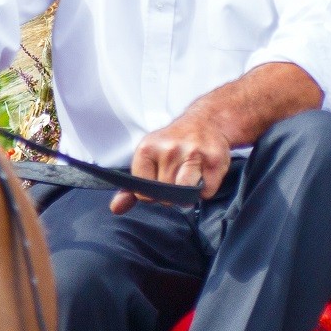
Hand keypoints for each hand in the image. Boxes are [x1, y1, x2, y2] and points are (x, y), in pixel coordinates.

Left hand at [116, 105, 236, 212]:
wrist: (207, 121)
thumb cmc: (173, 143)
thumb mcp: (148, 158)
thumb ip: (131, 188)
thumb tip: (116, 208)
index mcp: (147, 148)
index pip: (143, 192)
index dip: (152, 193)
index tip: (159, 180)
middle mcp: (169, 149)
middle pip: (165, 195)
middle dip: (171, 194)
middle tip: (177, 176)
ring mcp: (193, 154)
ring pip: (185, 194)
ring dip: (188, 194)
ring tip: (190, 179)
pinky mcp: (214, 160)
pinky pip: (206, 192)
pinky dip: (206, 190)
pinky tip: (204, 174)